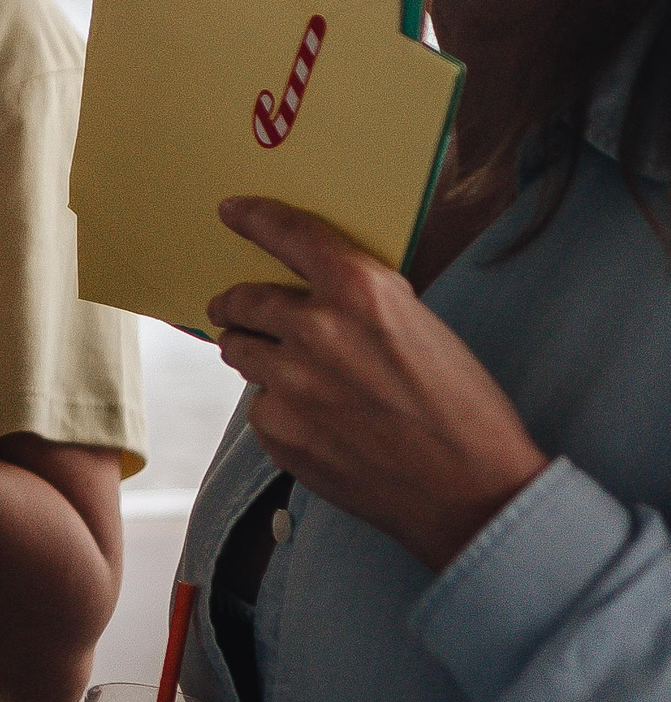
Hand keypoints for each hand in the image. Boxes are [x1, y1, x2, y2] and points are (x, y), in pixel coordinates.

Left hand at [208, 196, 548, 572]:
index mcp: (361, 292)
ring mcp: (289, 382)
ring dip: (253, 352)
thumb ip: (362, 305)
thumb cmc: (461, 408)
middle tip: (229, 307)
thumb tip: (316, 295)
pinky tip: (320, 425)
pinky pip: (260, 405)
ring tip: (282, 367)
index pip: (290, 235)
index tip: (232, 211)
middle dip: (235, 304)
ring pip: (240, 351)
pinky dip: (279, 408)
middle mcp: (316, 329)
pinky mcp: (277, 428)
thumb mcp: (421, 327)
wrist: (472, 491)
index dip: (256, 219)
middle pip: (245, 300)